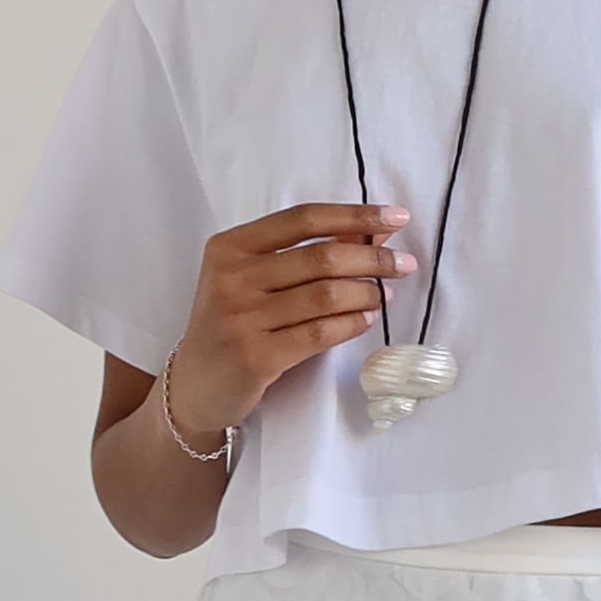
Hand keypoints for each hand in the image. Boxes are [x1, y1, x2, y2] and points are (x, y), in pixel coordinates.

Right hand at [167, 202, 416, 436]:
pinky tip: (367, 319)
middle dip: (372, 259)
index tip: (395, 217)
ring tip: (385, 294)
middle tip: (404, 264)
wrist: (196, 385)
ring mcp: (241, 319)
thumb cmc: (234, 322)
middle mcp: (231, 278)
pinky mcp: (256, 357)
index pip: (303, 219)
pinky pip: (320, 333)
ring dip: (367, 293)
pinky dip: (352, 323)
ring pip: (326, 295)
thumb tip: (372, 233)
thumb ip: (306, 253)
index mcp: (230, 247)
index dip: (354, 215)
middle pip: (321, 257)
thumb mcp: (256, 279)